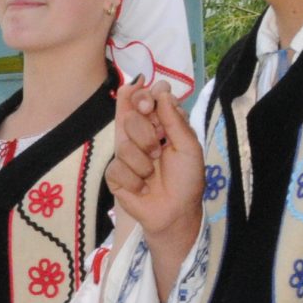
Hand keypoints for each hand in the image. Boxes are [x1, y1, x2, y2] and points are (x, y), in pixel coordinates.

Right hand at [104, 81, 204, 296]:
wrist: (175, 213)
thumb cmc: (187, 180)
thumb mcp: (188, 146)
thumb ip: (174, 118)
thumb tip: (161, 89)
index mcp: (159, 124)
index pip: (144, 97)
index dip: (144, 96)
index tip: (150, 104)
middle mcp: (139, 134)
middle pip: (130, 116)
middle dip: (146, 133)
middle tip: (157, 149)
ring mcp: (124, 153)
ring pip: (123, 143)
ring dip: (144, 162)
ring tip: (153, 174)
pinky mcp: (114, 174)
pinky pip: (117, 167)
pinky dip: (134, 179)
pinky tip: (142, 187)